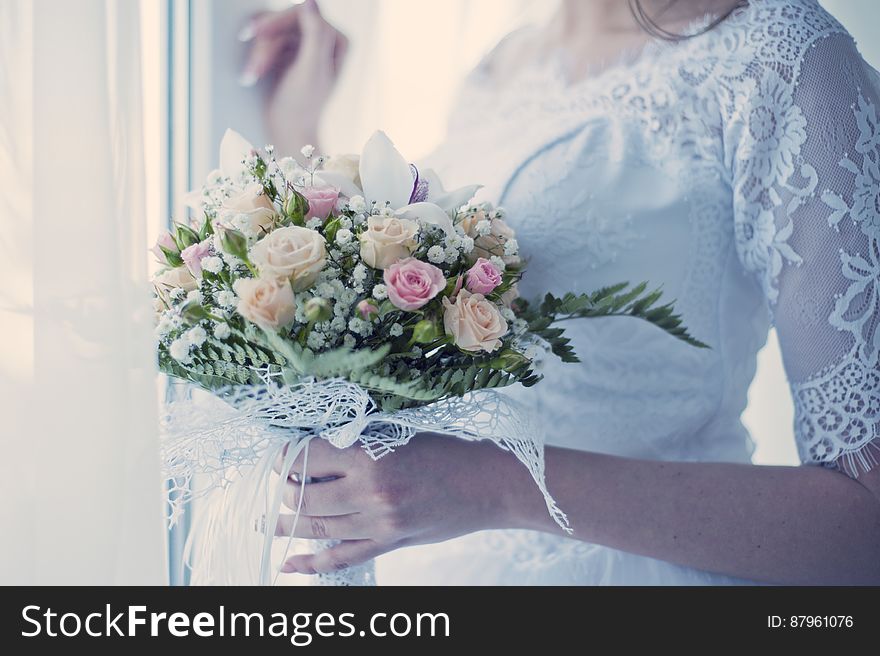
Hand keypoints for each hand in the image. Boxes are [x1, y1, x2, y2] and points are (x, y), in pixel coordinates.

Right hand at [239, 0, 347, 154]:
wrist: (288, 132)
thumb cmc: (301, 108)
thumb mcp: (309, 72)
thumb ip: (314, 36)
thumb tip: (310, 1)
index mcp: (337, 40)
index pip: (304, 14)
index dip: (277, 22)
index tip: (256, 35)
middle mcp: (324, 38)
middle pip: (285, 22)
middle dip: (266, 46)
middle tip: (252, 69)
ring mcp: (305, 43)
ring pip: (272, 30)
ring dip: (259, 54)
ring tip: (250, 77)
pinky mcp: (288, 50)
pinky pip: (266, 39)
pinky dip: (257, 56)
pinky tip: (252, 73)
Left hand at [273, 434, 530, 573]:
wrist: (488, 483)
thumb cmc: (447, 450)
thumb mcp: (400, 433)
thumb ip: (360, 444)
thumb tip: (317, 449)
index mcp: (371, 454)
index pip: (309, 456)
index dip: (287, 455)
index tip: (279, 453)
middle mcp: (369, 491)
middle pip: (305, 496)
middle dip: (284, 489)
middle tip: (276, 483)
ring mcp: (378, 522)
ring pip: (317, 527)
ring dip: (285, 526)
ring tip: (264, 523)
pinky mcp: (388, 542)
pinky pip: (342, 557)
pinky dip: (311, 562)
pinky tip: (288, 563)